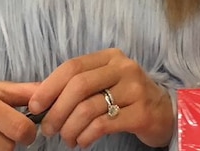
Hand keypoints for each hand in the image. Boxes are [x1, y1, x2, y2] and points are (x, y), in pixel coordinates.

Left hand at [29, 48, 172, 148]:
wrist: (164, 112)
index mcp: (110, 57)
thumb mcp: (103, 83)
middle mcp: (124, 68)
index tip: (35, 106)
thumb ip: (74, 86)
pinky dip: (86, 136)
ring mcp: (135, 89)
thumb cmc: (125, 98)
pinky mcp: (141, 112)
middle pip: (79, 86)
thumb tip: (35, 96)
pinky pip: (103, 125)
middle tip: (49, 129)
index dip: (49, 86)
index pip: (73, 66)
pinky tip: (83, 141)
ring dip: (70, 129)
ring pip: (88, 108)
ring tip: (67, 139)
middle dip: (57, 111)